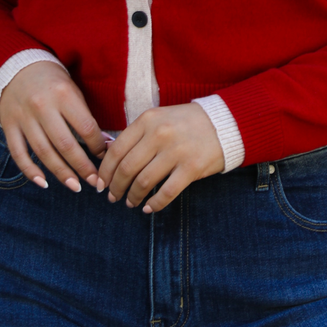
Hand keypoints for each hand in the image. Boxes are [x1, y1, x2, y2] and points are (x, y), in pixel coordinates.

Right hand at [0, 61, 107, 191]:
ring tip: (75, 186)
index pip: (86, 127)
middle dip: (82, 167)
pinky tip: (43, 183)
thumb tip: (106, 146)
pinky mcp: (9, 126)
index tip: (105, 158)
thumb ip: (86, 117)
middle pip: (65, 144)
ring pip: (43, 152)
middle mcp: (42, 107)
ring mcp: (23, 118)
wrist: (17, 68)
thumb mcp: (73, 91)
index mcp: (63, 95)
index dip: (97, 146)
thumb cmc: (52, 82)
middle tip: (95, 183)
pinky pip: (18, 153)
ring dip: (61, 173)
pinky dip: (30, 171)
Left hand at [97, 104, 224, 212]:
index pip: (116, 150)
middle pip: (127, 168)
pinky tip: (149, 208)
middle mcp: (160, 134)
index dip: (105, 171)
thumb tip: (108, 155)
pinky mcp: (192, 168)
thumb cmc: (187, 122)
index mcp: (148, 120)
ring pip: (144, 182)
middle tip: (113, 196)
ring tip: (130, 202)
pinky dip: (154, 204)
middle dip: (116, 187)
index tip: (101, 182)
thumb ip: (137, 135)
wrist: (225, 122)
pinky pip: (167, 192)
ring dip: (133, 196)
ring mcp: (176, 151)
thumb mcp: (159, 119)